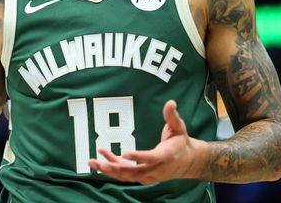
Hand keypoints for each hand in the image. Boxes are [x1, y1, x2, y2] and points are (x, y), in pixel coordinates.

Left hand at [88, 100, 205, 184]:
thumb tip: (171, 102)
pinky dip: (113, 168)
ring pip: (127, 175)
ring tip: (93, 161)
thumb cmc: (181, 142)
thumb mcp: (179, 128)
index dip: (138, 156)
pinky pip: (125, 174)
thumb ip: (173, 116)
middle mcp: (156, 169)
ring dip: (109, 169)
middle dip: (116, 167)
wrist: (187, 162)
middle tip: (101, 162)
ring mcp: (148, 175)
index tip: (125, 153)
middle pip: (134, 171)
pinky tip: (101, 158)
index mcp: (166, 156)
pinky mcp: (142, 177)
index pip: (151, 158)